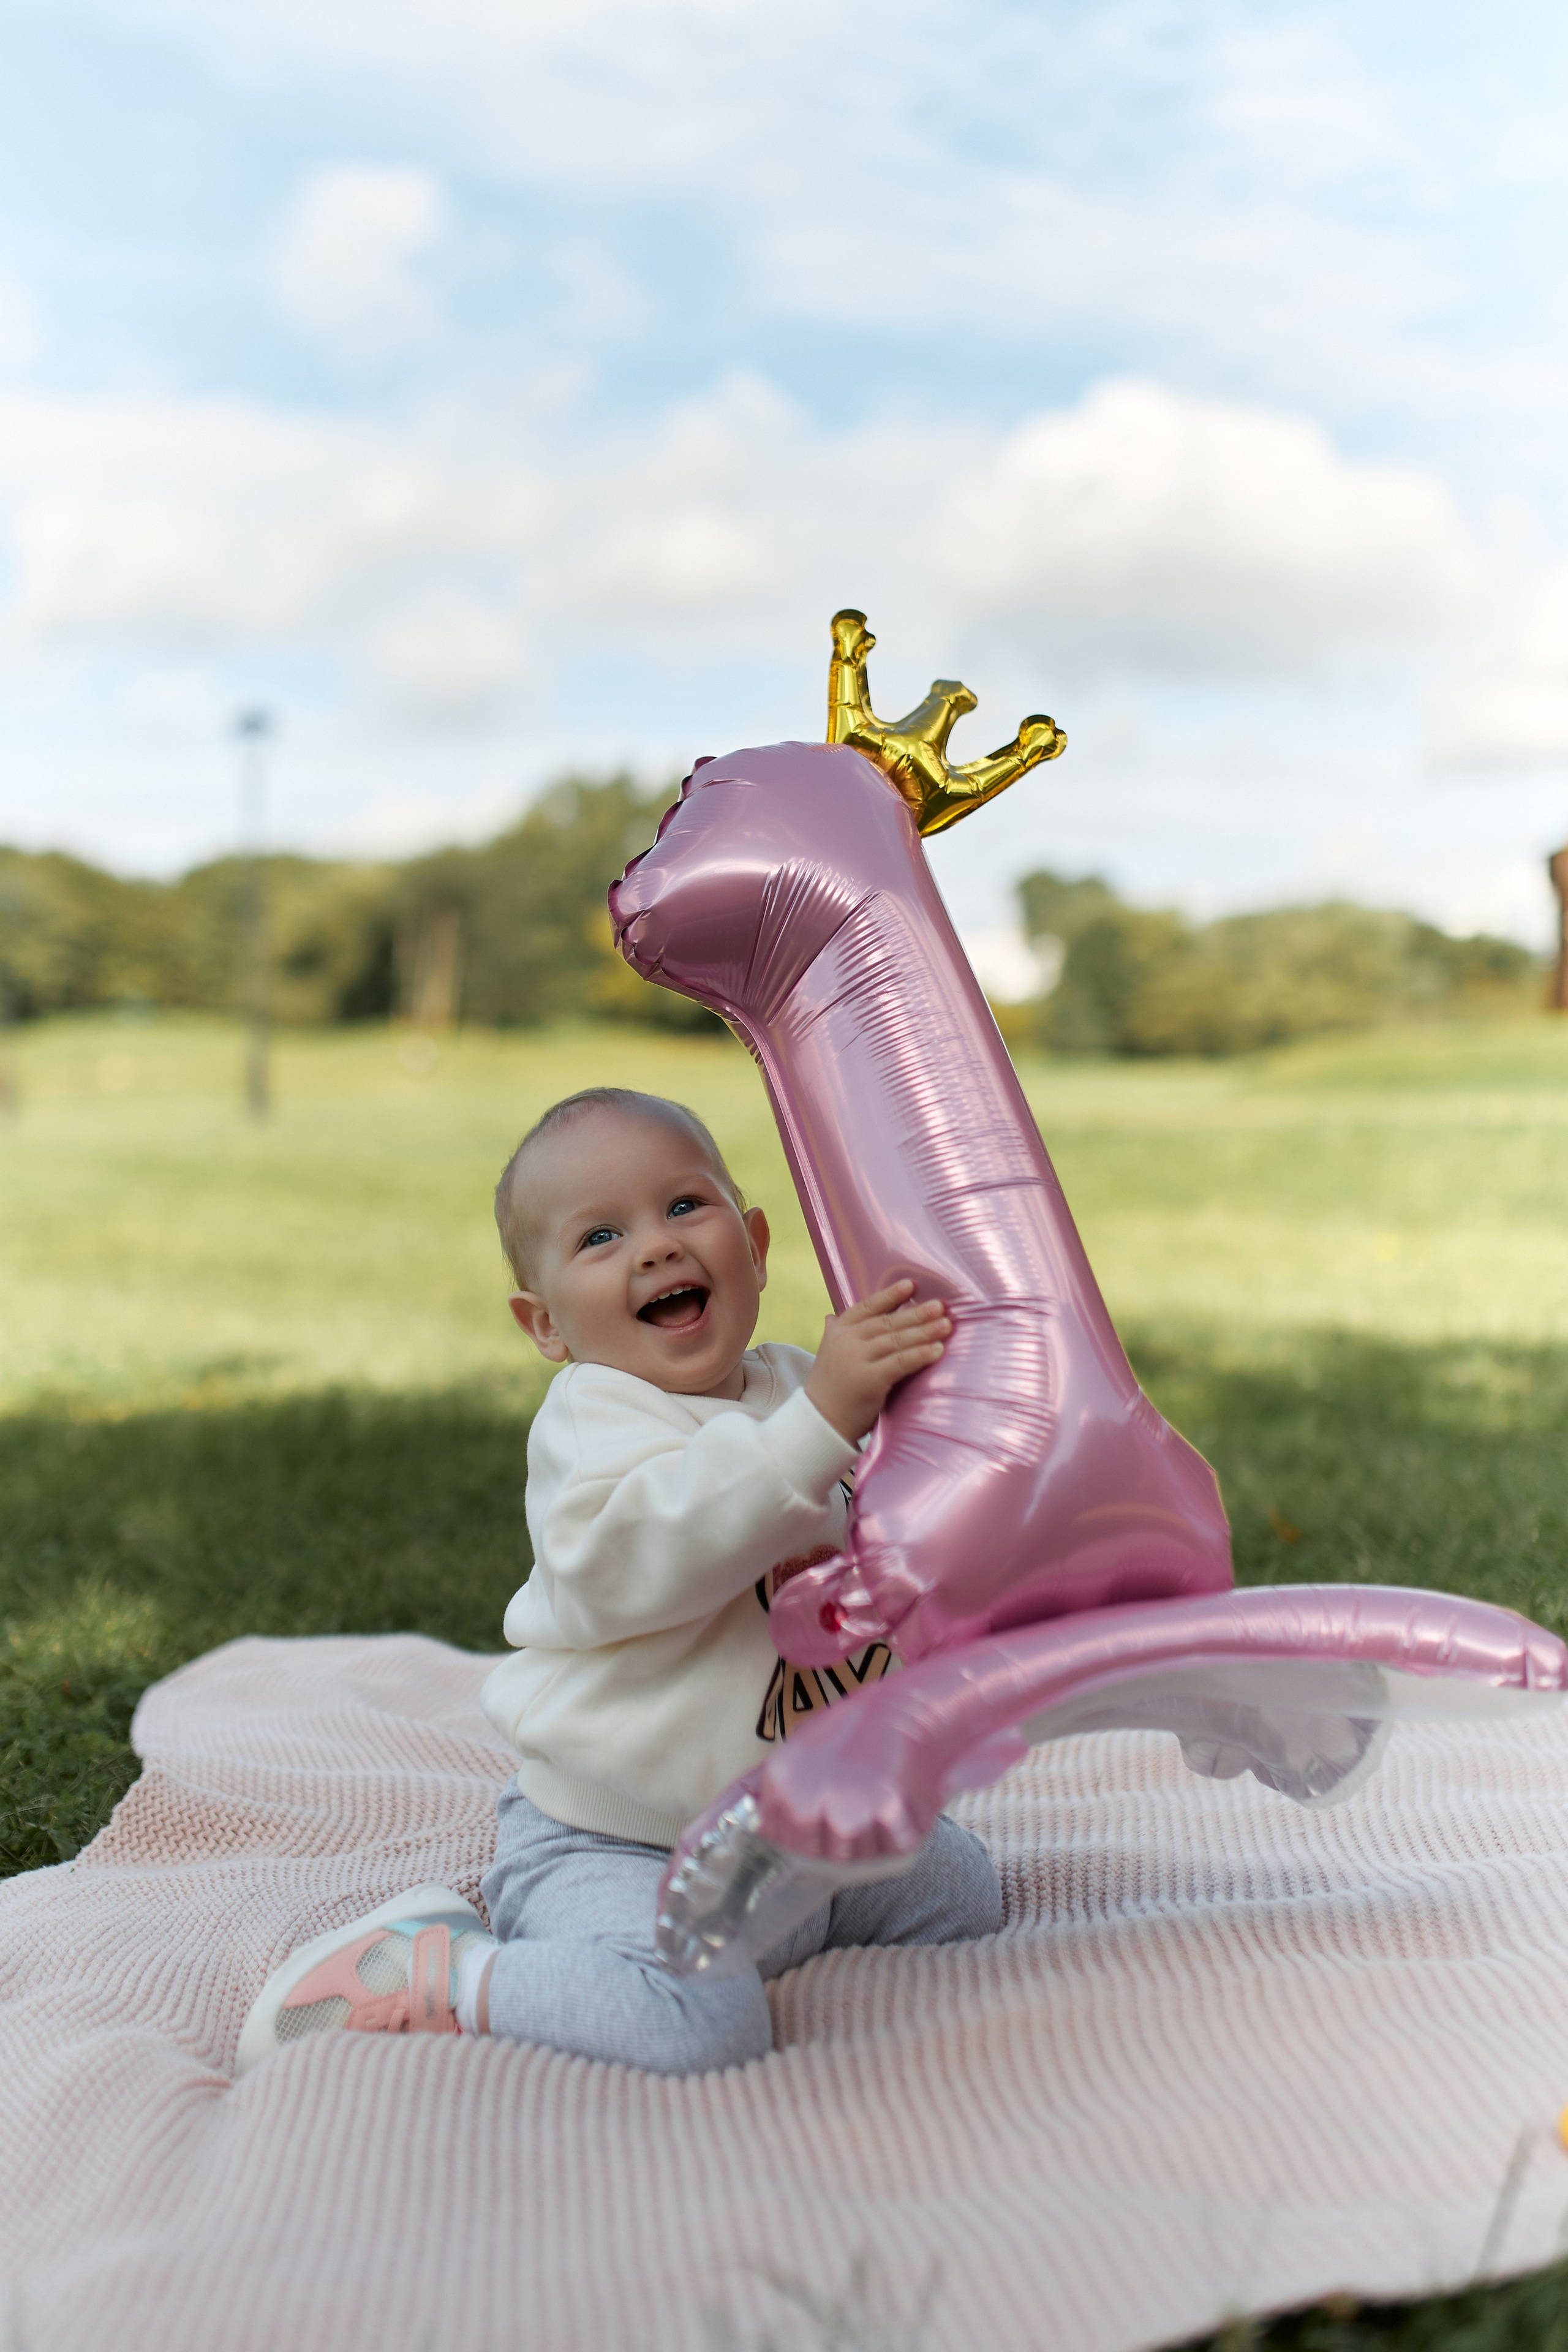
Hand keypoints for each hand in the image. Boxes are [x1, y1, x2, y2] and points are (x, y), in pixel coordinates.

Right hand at [805, 1279, 950, 1444]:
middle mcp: (847, 1341)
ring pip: (897, 1340)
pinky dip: (920, 1354)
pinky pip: (900, 1362)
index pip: (867, 1307)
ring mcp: (857, 1359)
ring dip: (924, 1332)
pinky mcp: (869, 1380)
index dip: (889, 1296)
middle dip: (916, 1313)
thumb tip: (832, 1315)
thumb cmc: (830, 1389)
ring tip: (946, 1325)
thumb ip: (835, 1334)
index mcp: (838, 1330)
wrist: (818, 1422)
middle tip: (941, 1306)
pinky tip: (938, 1350)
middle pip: (888, 1323)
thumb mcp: (828, 1355)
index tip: (910, 1285)